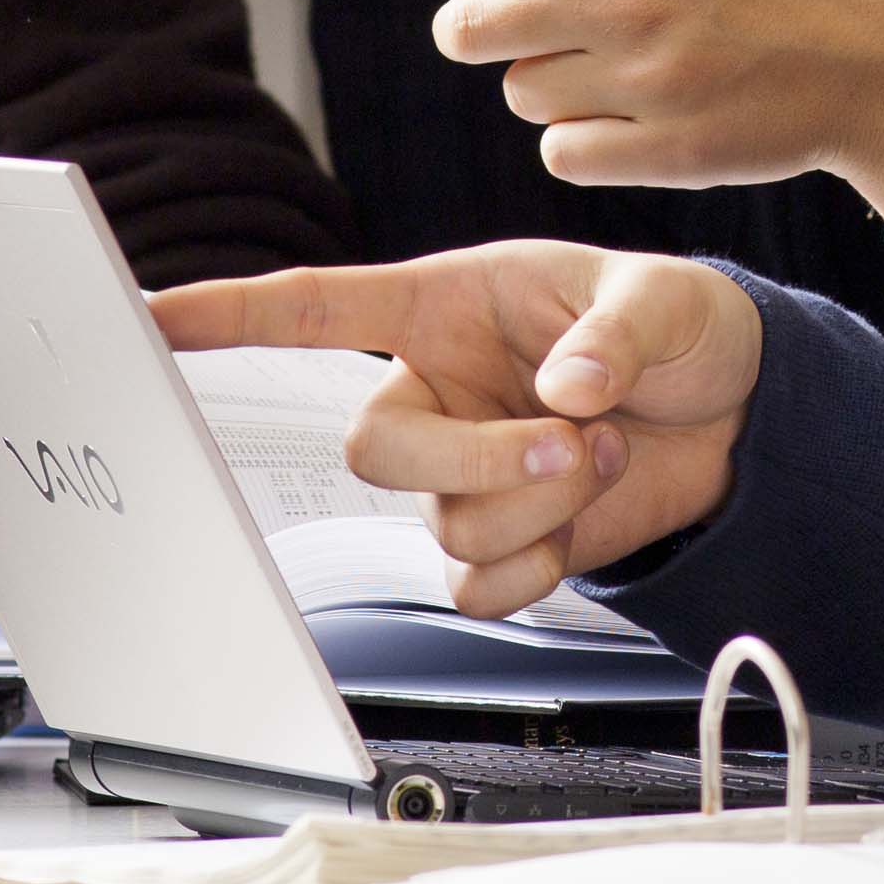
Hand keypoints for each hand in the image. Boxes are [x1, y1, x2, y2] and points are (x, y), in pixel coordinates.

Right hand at [152, 243, 764, 614]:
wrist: (736, 417)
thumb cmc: (678, 329)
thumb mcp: (662, 298)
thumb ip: (618, 330)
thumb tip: (570, 383)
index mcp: (444, 310)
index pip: (315, 311)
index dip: (229, 315)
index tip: (148, 318)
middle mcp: (434, 395)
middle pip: (373, 449)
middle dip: (476, 459)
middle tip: (571, 440)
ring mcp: (459, 476)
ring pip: (442, 522)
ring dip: (537, 506)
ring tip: (604, 452)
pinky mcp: (498, 543)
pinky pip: (477, 585)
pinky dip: (539, 567)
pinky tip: (584, 522)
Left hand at [311, 0, 883, 224]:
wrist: (879, 60)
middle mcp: (629, 1)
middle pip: (471, 32)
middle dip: (485, 32)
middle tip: (545, 23)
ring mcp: (648, 81)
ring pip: (521, 98)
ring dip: (551, 86)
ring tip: (635, 66)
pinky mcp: (667, 154)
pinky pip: (563, 156)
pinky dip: (588, 142)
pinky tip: (650, 116)